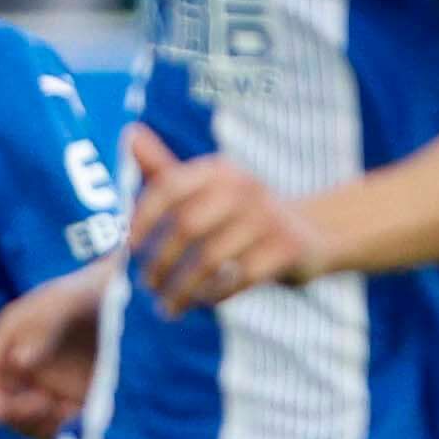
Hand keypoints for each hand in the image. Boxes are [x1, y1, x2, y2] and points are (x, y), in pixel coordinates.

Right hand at [0, 259, 106, 435]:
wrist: (128, 303)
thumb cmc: (89, 293)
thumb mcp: (67, 302)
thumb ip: (42, 326)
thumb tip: (19, 361)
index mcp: (6, 343)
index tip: (4, 412)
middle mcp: (19, 370)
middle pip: (0, 408)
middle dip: (21, 416)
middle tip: (53, 407)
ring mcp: (43, 389)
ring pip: (28, 424)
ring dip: (47, 425)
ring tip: (75, 409)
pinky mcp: (70, 404)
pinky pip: (58, 429)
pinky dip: (68, 429)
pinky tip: (86, 413)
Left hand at [122, 121, 331, 312]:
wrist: (311, 232)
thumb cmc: (239, 212)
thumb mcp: (205, 187)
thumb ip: (164, 169)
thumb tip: (128, 132)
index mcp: (218, 170)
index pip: (169, 187)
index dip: (142, 218)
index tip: (127, 249)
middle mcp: (243, 187)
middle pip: (186, 226)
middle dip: (159, 261)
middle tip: (146, 286)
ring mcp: (268, 217)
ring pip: (209, 258)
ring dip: (181, 288)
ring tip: (166, 305)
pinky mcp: (286, 248)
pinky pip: (238, 278)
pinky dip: (213, 295)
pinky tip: (200, 303)